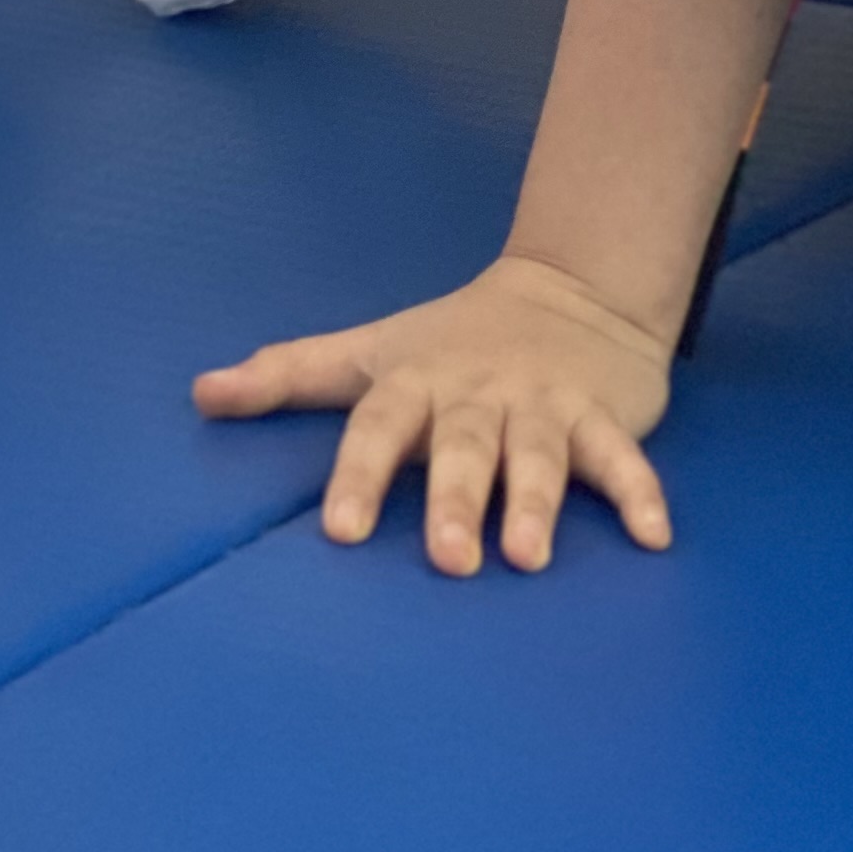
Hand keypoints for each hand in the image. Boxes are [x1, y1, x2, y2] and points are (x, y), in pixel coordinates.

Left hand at [193, 253, 674, 576]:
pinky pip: (623, 455)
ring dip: (536, 501)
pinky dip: (640, 492)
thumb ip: (289, 375)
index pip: (379, 424)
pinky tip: (653, 537)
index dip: (360, 474)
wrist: (569, 291)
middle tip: (449, 560)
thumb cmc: (450, 340)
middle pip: (464, 445)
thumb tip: (198, 392)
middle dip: (457, 499)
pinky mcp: (603, 415)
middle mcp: (478, 391)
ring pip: (539, 452)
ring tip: (528, 557)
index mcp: (416, 380)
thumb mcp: (369, 350)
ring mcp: (543, 402)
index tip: (342, 532)